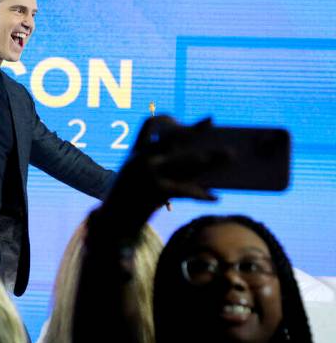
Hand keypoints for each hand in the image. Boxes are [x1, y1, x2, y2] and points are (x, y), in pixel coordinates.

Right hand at [105, 116, 222, 213]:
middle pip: (172, 136)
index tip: (182, 122)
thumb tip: (199, 161)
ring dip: (210, 158)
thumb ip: (161, 167)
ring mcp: (148, 173)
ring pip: (186, 161)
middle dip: (192, 128)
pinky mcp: (155, 191)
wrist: (113, 222)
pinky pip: (186, 189)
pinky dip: (202, 194)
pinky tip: (215, 197)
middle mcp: (141, 158)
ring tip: (230, 155)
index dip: (166, 120)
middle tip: (210, 120)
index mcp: (135, 152)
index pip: (148, 124)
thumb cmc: (129, 200)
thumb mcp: (138, 178)